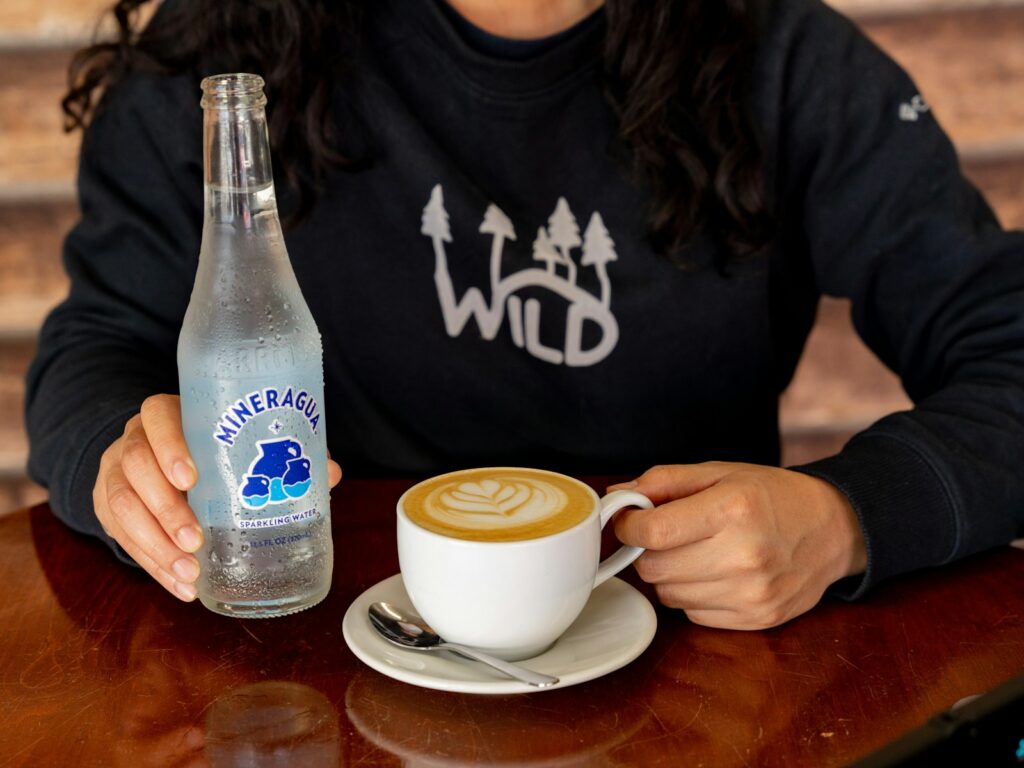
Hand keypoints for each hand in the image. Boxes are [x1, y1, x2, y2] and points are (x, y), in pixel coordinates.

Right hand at [93, 394, 342, 601]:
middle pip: (136, 467)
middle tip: (195, 539)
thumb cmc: (213, 449)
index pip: (157, 417)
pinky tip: (181, 585)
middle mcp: (135, 440)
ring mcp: (116, 473)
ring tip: (190, 572)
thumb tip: (329, 473)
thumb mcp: (238, 443)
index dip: (170, 446)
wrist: (161, 461)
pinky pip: (121, 537)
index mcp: (169, 415)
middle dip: (165, 508)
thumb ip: (282, 454)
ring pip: (121, 505)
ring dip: (155, 545)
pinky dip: (152, 565)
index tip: (191, 478)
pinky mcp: (108, 507)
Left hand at [612, 462, 866, 629]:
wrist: (833, 529)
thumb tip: (616, 495)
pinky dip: (692, 595)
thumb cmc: (771, 496)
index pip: (653, 532)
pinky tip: (715, 573)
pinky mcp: (757, 619)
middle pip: (653, 567)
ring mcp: (752, 593)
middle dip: (648, 549)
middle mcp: (743, 555)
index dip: (628, 526)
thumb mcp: (719, 472)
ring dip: (670, 574)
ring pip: (668, 595)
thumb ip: (663, 481)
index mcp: (732, 509)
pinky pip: (692, 614)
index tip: (629, 519)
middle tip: (667, 534)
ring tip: (696, 552)